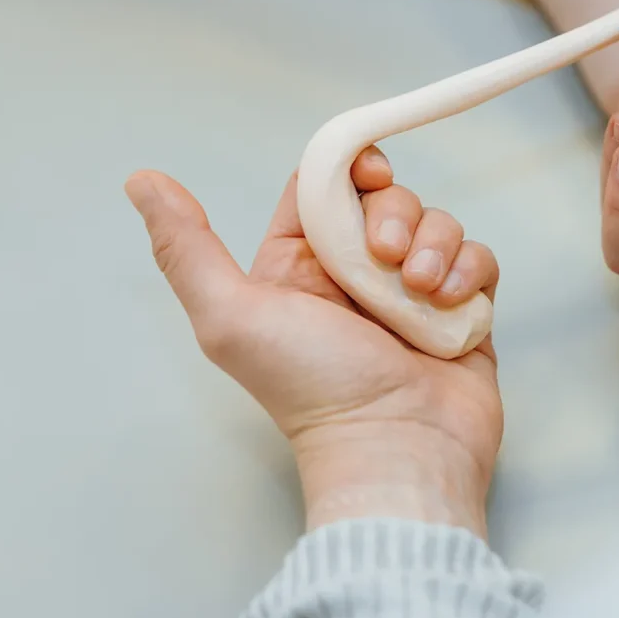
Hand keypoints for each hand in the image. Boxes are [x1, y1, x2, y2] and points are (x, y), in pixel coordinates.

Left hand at [125, 148, 501, 536]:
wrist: (399, 449)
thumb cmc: (313, 390)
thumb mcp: (232, 317)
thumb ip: (187, 248)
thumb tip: (142, 181)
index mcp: (298, 268)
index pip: (324, 186)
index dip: (348, 169)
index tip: (369, 178)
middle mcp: (355, 275)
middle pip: (387, 197)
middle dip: (395, 214)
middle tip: (385, 257)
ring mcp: (412, 293)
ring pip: (436, 223)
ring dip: (435, 245)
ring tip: (422, 292)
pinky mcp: (460, 310)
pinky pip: (476, 258)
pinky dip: (469, 270)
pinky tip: (450, 303)